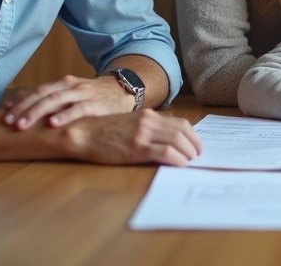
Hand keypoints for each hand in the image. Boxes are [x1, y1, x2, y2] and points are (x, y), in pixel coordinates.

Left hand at [3, 74, 133, 129]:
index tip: (5, 115)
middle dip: (24, 109)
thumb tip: (12, 101)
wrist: (123, 92)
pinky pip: (78, 109)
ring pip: (56, 100)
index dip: (20, 103)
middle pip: (42, 95)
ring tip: (23, 125)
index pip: (36, 91)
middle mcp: (70, 85)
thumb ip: (45, 98)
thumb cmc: (92, 97)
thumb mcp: (68, 95)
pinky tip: (52, 124)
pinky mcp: (96, 104)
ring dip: (37, 112)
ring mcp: (83, 93)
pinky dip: (64, 116)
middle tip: (9, 122)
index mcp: (62, 83)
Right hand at [64, 109, 202, 165]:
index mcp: (148, 115)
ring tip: (190, 161)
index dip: (193, 135)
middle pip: (183, 131)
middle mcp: (148, 121)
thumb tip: (168, 137)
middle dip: (195, 145)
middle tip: (198, 156)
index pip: (181, 122)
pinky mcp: (136, 148)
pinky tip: (179, 165)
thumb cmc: (104, 131)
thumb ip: (148, 127)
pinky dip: (177, 159)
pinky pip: (165, 152)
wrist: (82, 134)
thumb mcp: (130, 123)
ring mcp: (143, 134)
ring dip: (188, 153)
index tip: (196, 146)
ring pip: (177, 140)